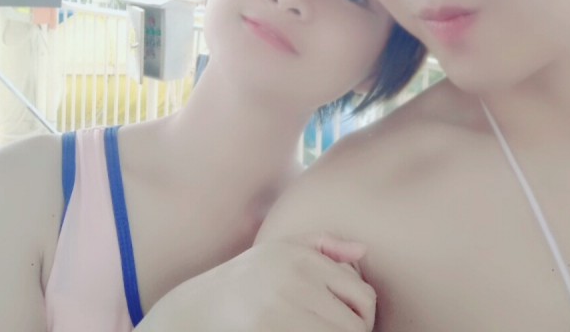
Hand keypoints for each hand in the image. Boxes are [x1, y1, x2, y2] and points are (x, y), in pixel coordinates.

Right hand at [138, 233, 375, 331]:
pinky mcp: (266, 328)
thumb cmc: (250, 275)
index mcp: (304, 258)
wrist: (202, 304)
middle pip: (354, 325)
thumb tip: (363, 252)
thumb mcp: (284, 248)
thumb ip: (325, 245)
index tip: (357, 323)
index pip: (362, 294)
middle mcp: (296, 279)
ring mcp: (280, 307)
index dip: (367, 315)